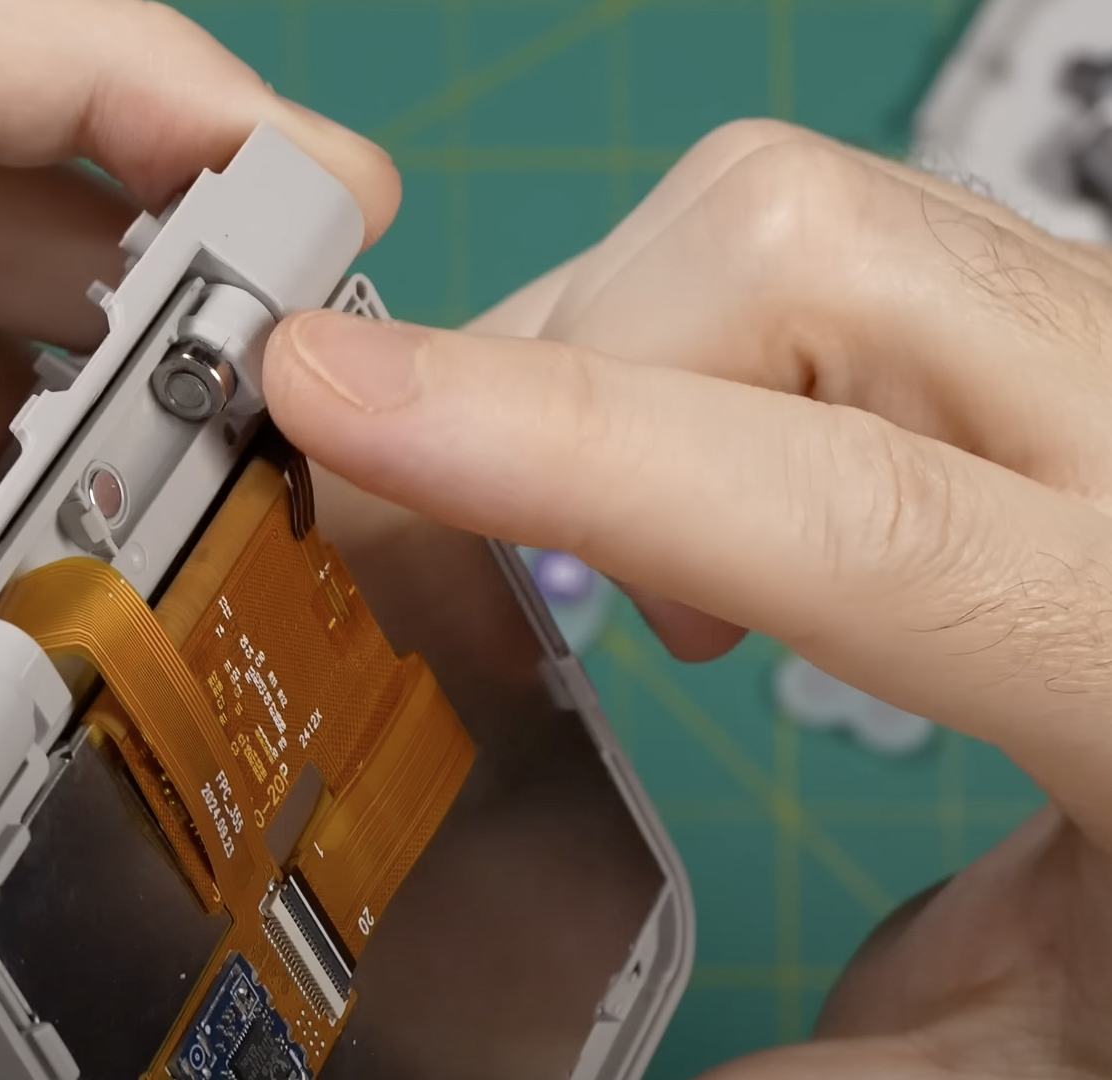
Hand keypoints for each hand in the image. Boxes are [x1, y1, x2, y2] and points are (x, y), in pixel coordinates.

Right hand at [267, 119, 1111, 1075]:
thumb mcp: (1052, 1036)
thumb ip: (827, 1076)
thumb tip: (533, 1074)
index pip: (848, 515)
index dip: (566, 453)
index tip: (333, 408)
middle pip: (798, 261)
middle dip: (569, 378)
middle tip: (499, 562)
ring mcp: (1083, 342)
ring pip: (776, 213)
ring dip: (609, 360)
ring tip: (633, 569)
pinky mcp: (1027, 311)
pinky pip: (802, 235)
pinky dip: (671, 341)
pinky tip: (702, 500)